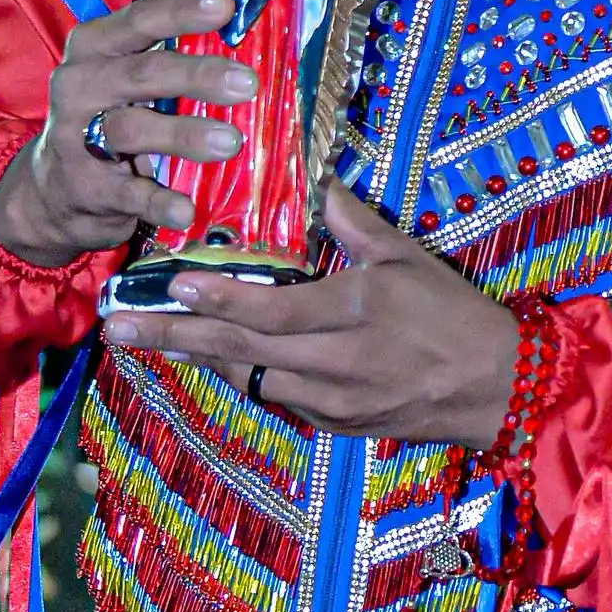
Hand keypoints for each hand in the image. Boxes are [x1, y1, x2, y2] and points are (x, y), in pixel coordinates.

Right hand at [0, 0, 250, 267]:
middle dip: (196, 75)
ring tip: (230, 142)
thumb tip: (243, 36)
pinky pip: (127, 192)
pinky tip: (186, 211)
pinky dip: (159, 201)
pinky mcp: (86, 187)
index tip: (224, 5)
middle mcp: (79, 86)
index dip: (180, 11)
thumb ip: (166, 56)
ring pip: (132, 129)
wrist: (51, 192)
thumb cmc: (105, 118)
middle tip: (246, 83)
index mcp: (93, 48)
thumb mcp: (122, 78)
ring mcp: (76, 138)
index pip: (138, 20)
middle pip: (141, 74)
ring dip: (183, 134)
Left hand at [101, 179, 522, 448]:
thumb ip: (357, 225)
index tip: (170, 284)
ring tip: (149, 339)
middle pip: (237, 351)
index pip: (267, 309)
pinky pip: (274, 397)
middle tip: (117, 330)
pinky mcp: (333, 424)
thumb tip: (321, 186)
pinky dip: (241, 375)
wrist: (494, 387)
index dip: (215, 298)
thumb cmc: (455, 316)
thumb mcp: (409, 259)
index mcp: (350, 313)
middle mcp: (331, 363)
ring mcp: (329, 401)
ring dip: (198, 357)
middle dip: (172, 337)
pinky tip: (213, 358)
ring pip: (247, 378)